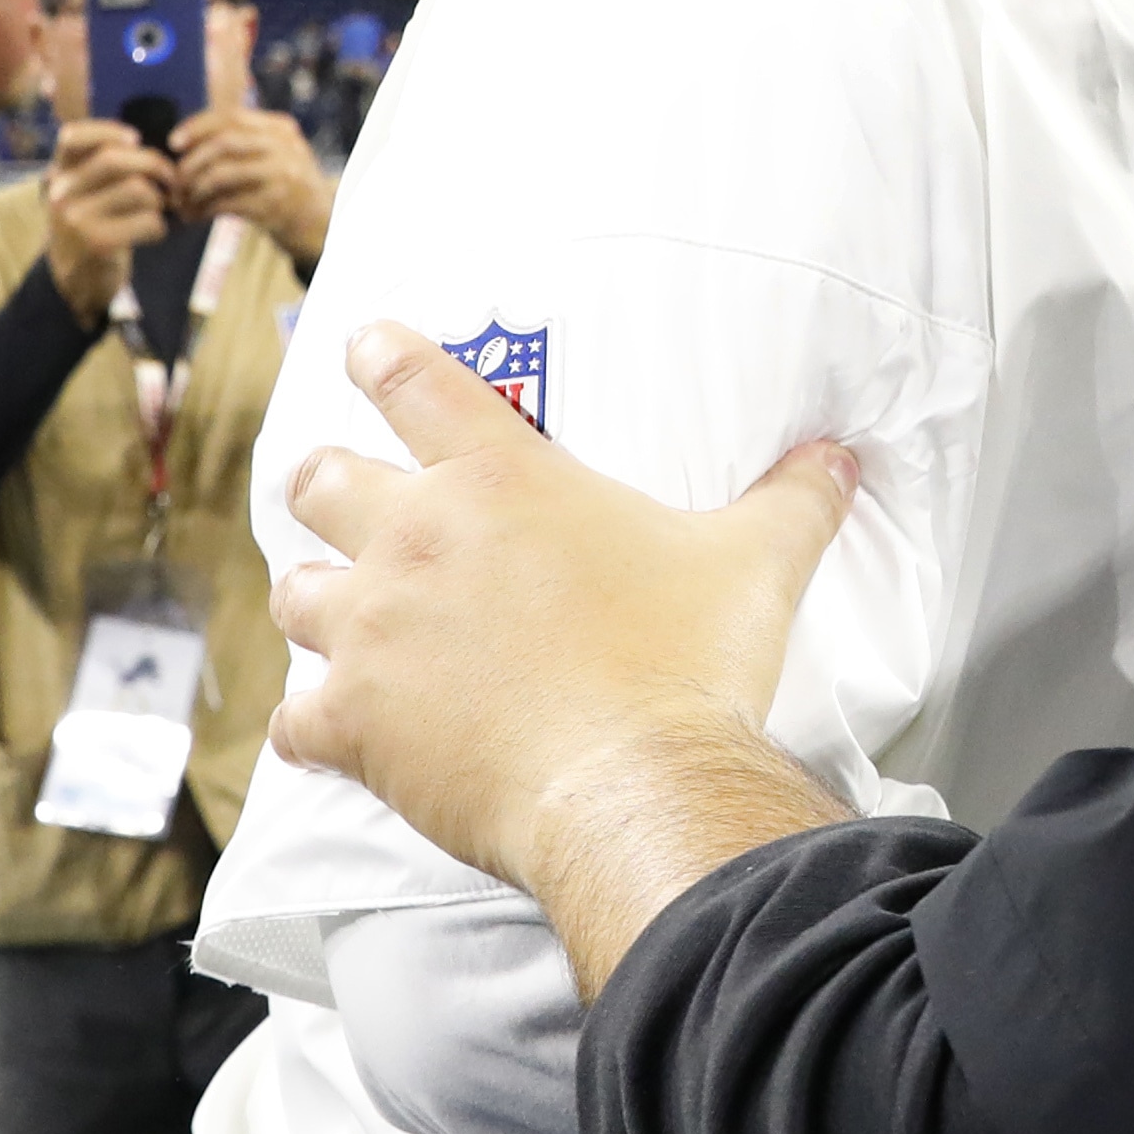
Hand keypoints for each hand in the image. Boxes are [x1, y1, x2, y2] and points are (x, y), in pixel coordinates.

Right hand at [43, 121, 176, 327]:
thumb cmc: (92, 225)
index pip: (72, 137)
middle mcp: (62, 193)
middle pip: (115, 159)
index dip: (107, 130)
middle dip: (156, 164)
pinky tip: (153, 232)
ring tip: (159, 210)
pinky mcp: (97, 243)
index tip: (135, 138)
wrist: (75, 279)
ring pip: (138, 189)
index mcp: (59, 174)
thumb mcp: (84, 191)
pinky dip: (161, 226)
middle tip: (172, 179)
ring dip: (161, 200)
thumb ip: (101, 166)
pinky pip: (148, 221)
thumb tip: (141, 140)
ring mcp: (76, 219)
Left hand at [171, 106, 336, 267]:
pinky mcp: (275, 205)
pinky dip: (204, 210)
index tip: (174, 143)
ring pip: (220, 174)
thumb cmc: (287, 187)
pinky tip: (197, 216)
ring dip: (193, 190)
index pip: (230, 116)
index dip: (196, 127)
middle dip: (191, 163)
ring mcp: (282, 176)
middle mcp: (285, 148)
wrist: (322, 224)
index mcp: (280, 128)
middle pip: (223, 143)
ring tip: (182, 203)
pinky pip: (226, 203)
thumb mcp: (275, 153)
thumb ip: (243, 139)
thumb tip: (186, 139)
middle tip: (175, 182)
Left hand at [268, 326, 857, 971]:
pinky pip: (295, 720)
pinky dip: (314, 724)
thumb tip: (838, 459)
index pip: (415, 384)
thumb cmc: (687, 663)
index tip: (364, 348)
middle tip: (341, 496)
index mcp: (503, 480)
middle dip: (328, 485)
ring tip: (341, 616)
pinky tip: (335, 733)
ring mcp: (374, 634)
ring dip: (318, 601)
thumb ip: (795, 499)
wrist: (635, 786)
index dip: (382, 356)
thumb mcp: (758, 562)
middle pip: (323, 483)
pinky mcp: (356, 725)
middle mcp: (418, 541)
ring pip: (297, 596)